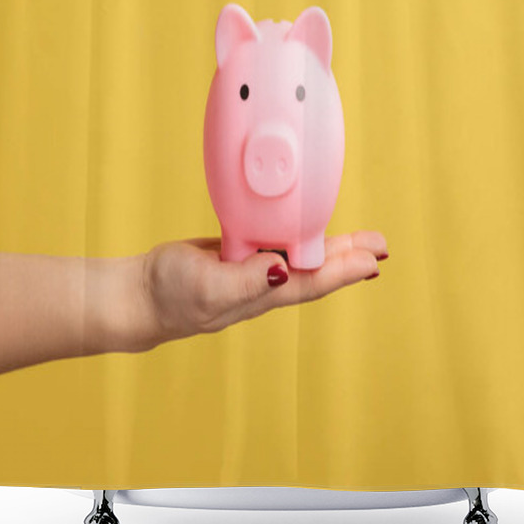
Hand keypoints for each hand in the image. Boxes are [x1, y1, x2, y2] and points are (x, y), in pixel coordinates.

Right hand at [135, 231, 387, 348]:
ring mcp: (253, 268)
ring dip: (333, 246)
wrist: (141, 293)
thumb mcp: (209, 287)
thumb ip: (245, 281)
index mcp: (264, 292)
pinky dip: (298, 235)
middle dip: (350, 257)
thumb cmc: (171, 296)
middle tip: (381, 245)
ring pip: (301, 255)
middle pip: (317, 268)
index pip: (313, 281)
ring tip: (362, 239)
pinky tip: (306, 228)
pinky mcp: (239, 253)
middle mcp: (266, 282)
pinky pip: (278, 242)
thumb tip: (281, 270)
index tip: (374, 260)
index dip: (345, 271)